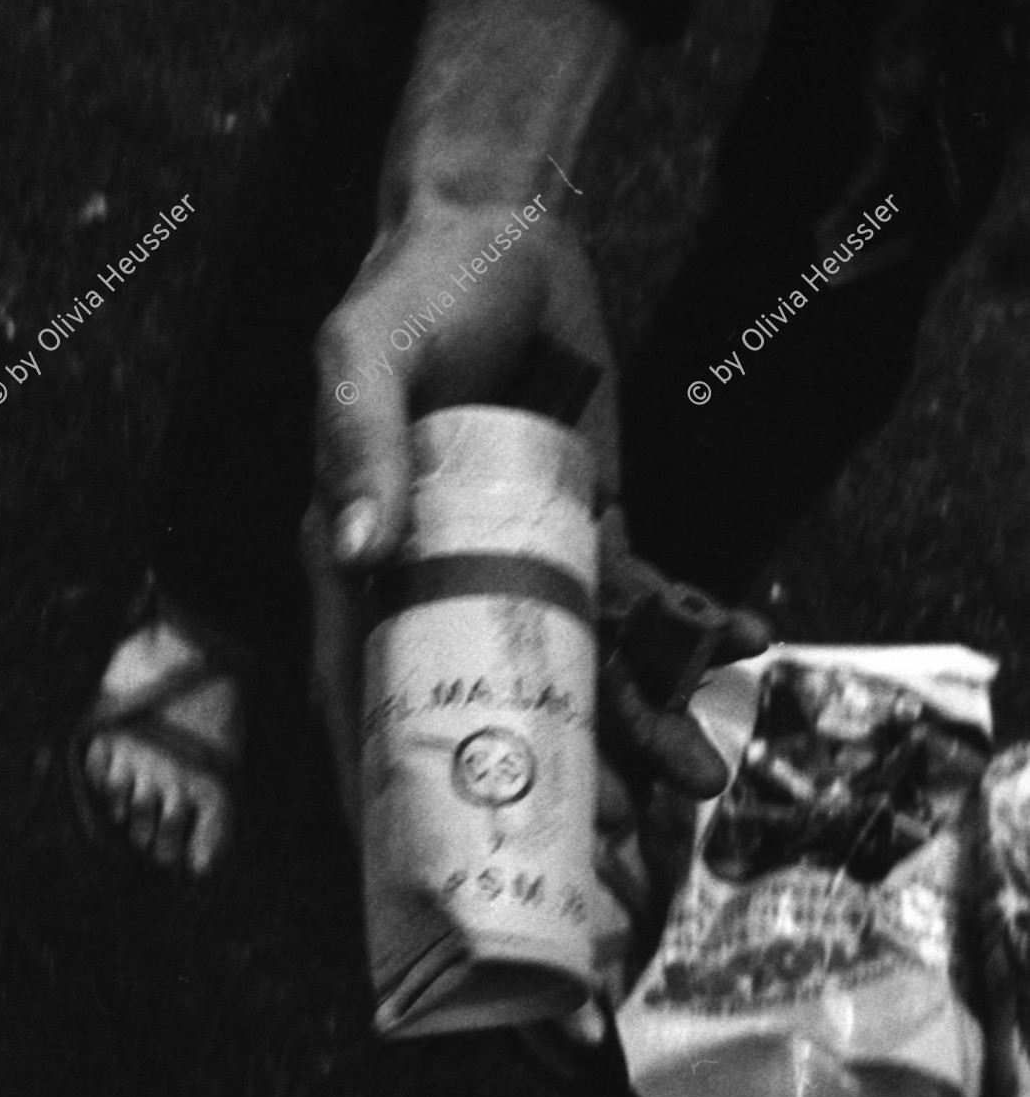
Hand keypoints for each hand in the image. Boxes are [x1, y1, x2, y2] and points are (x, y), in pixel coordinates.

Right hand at [300, 200, 769, 825]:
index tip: (425, 866)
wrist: (500, 230)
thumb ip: (355, 442)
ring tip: (691, 787)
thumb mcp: (362, 356)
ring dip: (632, 735)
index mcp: (361, 566)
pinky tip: (743, 646)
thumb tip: (352, 553)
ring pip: (575, 676)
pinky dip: (690, 629)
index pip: (365, 694)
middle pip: (487, 712)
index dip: (389, 786)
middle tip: (603, 849)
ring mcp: (521, 567)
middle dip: (543, 787)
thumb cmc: (407, 291)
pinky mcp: (589, 535)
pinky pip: (640, 601)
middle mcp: (440, 586)